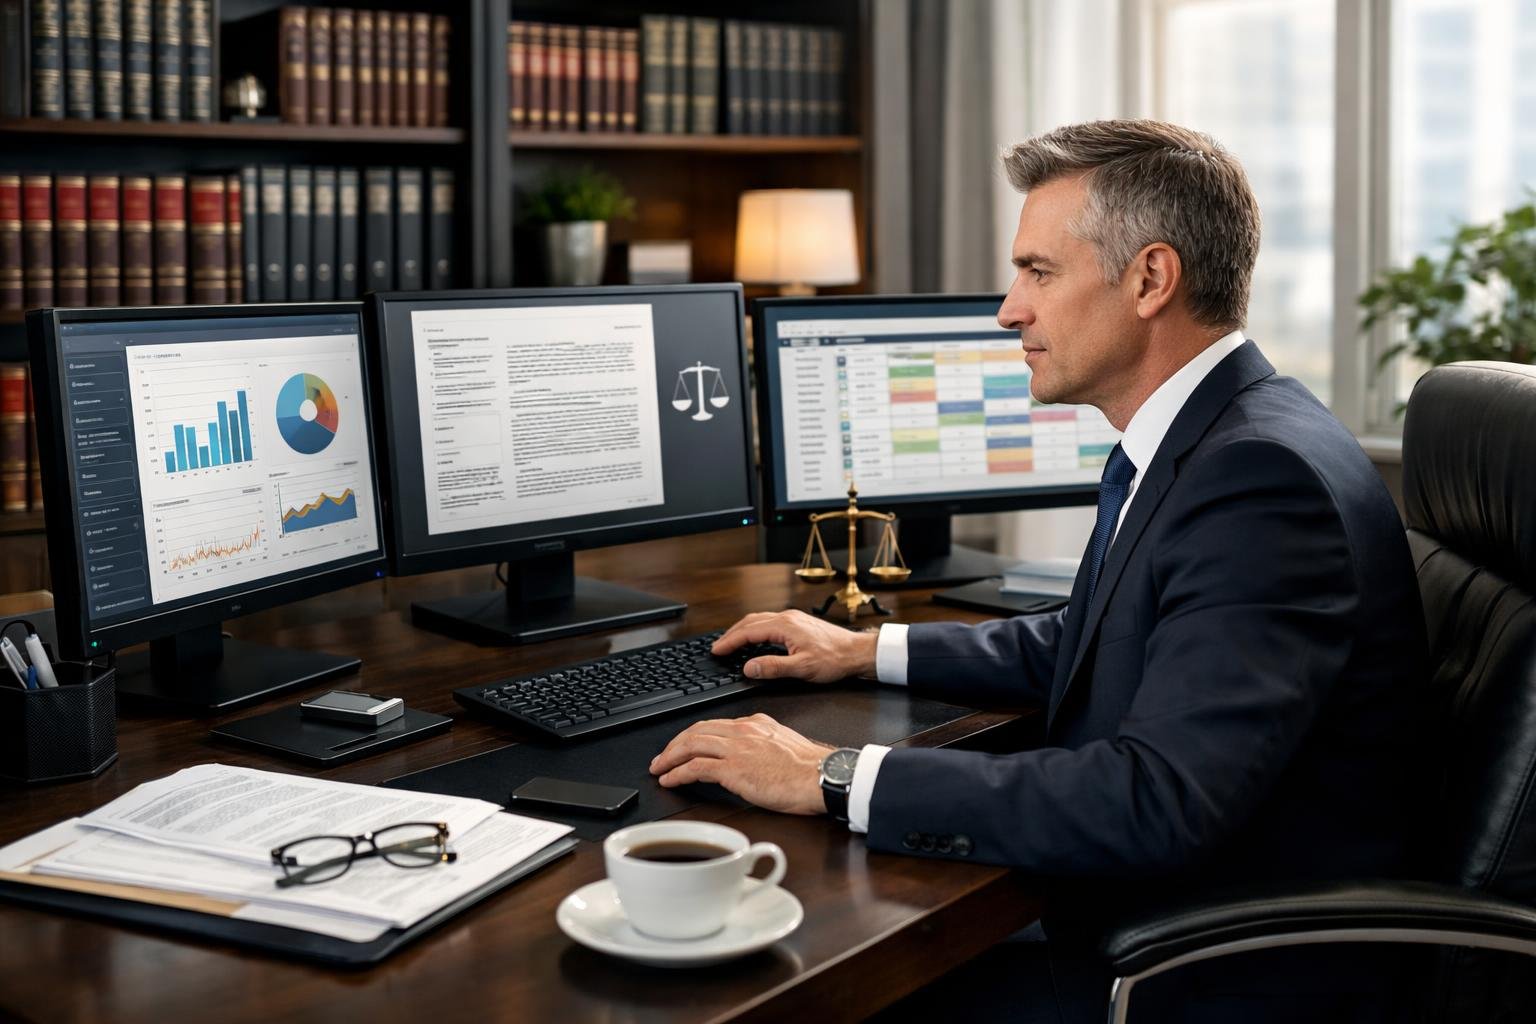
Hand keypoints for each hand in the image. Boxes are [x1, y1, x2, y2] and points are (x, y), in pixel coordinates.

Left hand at [650, 713, 834, 815]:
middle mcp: (743, 731)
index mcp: (755, 724)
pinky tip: (670, 780)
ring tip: (659, 768)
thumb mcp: (784, 746)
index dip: (693, 736)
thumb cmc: (811, 770)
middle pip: (697, 730)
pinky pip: (695, 767)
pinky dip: (678, 773)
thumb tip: (750, 759)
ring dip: (670, 757)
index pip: (715, 725)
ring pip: (691, 744)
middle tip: (662, 757)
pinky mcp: (733, 768)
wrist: (822, 777)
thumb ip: (763, 745)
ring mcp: (737, 748)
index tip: (684, 746)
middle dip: (674, 744)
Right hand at [712, 610, 878, 682]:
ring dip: (743, 630)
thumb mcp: (802, 668)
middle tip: (718, 647)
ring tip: (731, 642)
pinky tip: (755, 638)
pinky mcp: (799, 623)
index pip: (748, 632)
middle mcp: (787, 618)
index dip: (730, 642)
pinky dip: (755, 629)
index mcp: (785, 626)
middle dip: (732, 634)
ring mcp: (793, 618)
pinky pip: (769, 621)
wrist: (857, 652)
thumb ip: (772, 667)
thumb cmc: (834, 659)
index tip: (716, 650)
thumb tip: (748, 667)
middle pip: (751, 621)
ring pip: (760, 619)